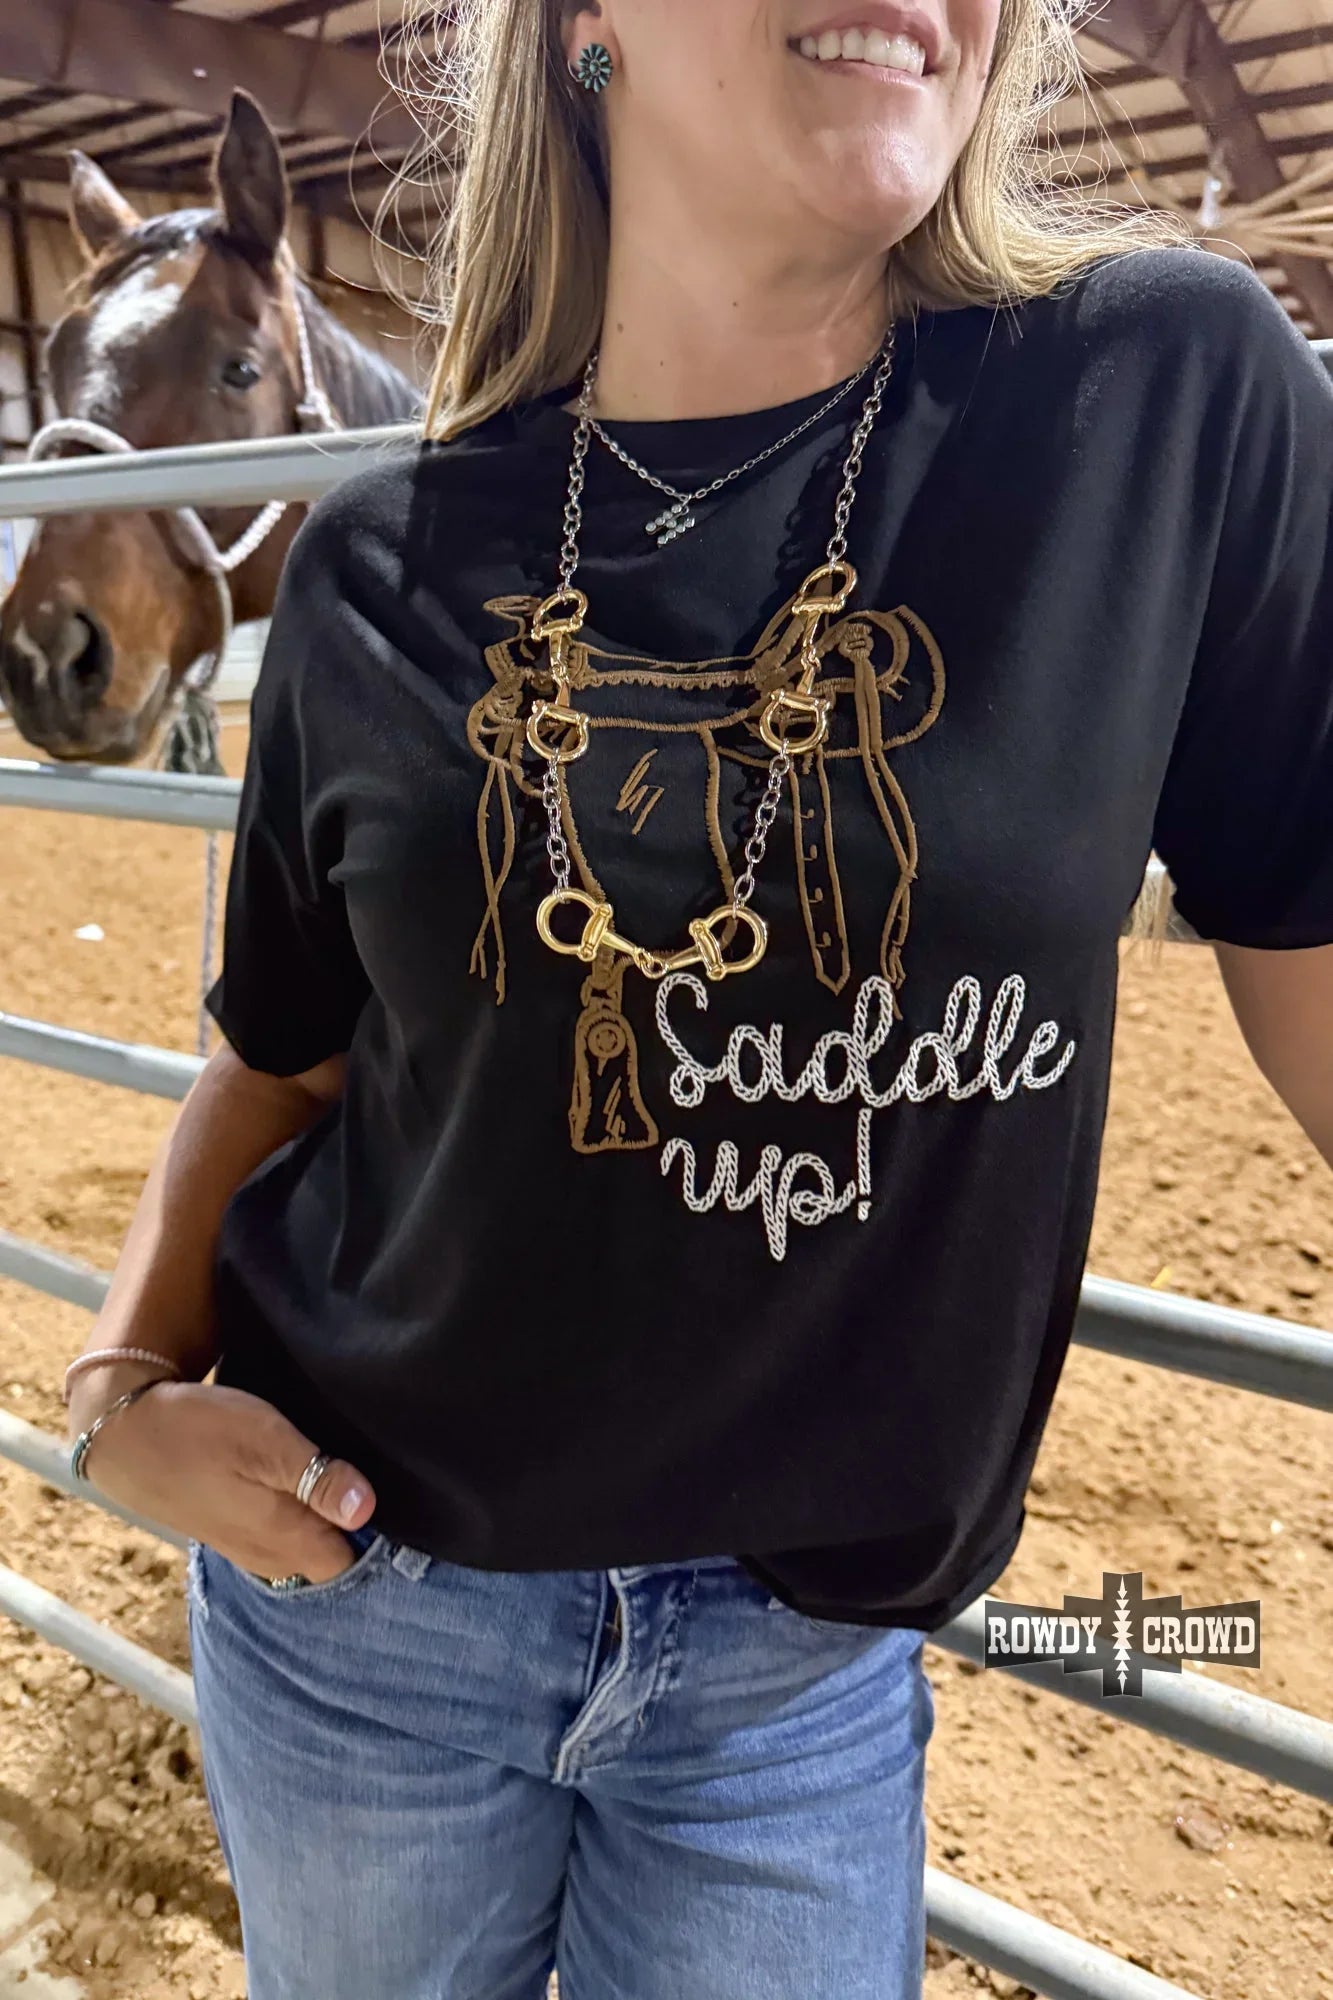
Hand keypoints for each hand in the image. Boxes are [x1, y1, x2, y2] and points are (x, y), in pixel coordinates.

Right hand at [67, 1378, 376, 1582]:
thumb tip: (366, 1510)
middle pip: (328, 1559)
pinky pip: (276, 1535)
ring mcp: (244, 1544)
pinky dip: (292, 1516)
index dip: (376, 1535)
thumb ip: (317, 1477)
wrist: (124, 1433)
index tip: (392, 1497)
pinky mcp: (227, 1527)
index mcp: (283, 1538)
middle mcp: (266, 1554)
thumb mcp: (265, 1441)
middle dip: (352, 1530)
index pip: (350, 1562)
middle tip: (368, 1481)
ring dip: (320, 1521)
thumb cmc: (199, 1430)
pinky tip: (296, 1483)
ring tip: (334, 1478)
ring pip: (301, 1548)